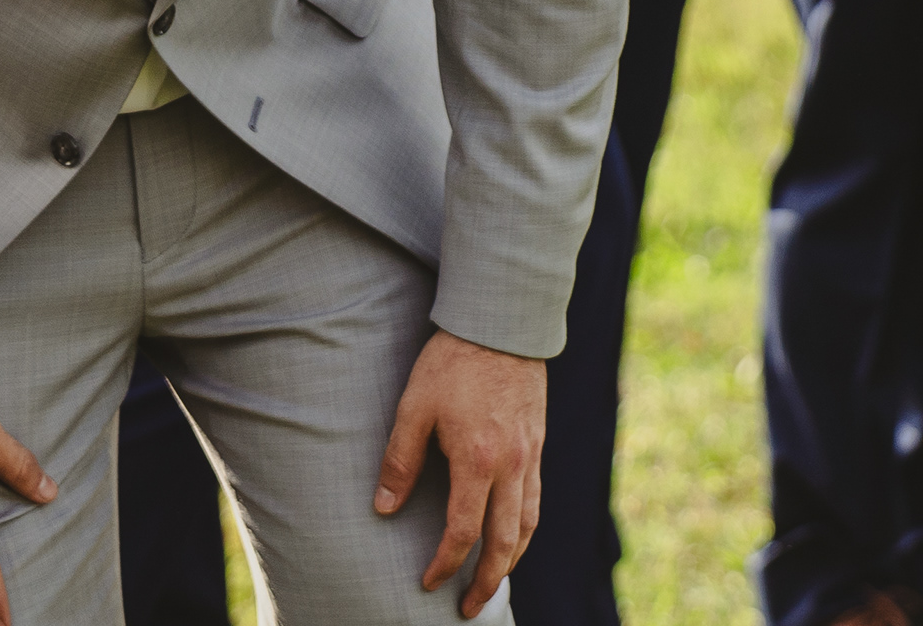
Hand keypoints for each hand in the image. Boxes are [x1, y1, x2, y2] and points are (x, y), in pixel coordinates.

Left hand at [374, 328, 545, 617]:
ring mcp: (530, 457)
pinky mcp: (538, 446)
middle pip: (505, 542)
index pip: (462, 530)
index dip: (445, 563)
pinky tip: (512, 536)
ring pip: (528, 526)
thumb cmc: (451, 362)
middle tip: (468, 607)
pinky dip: (525, 530)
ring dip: (512, 561)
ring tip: (493, 582)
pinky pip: (536, 501)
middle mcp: (511, 466)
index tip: (428, 582)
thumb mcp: (414, 406)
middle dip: (487, 581)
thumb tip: (384, 511)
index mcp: (476, 459)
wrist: (502, 324)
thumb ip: (400, 460)